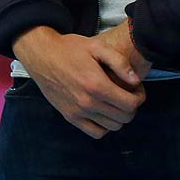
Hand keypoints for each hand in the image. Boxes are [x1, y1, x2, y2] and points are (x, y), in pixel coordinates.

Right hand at [13, 26, 145, 138]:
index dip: (139, 96)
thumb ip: (120, 62)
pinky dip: (104, 126)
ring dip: (119, 116)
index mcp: (97, 85)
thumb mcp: (97, 46)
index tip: (135, 88)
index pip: (131, 104)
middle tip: (126, 94)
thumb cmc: (69, 48)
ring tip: (114, 102)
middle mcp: (88, 102)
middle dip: (131, 106)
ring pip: (113, 127)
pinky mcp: (69, 116)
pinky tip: (102, 112)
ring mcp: (77, 112)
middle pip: (125, 117)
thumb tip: (135, 81)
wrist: (40, 55)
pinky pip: (95, 132)